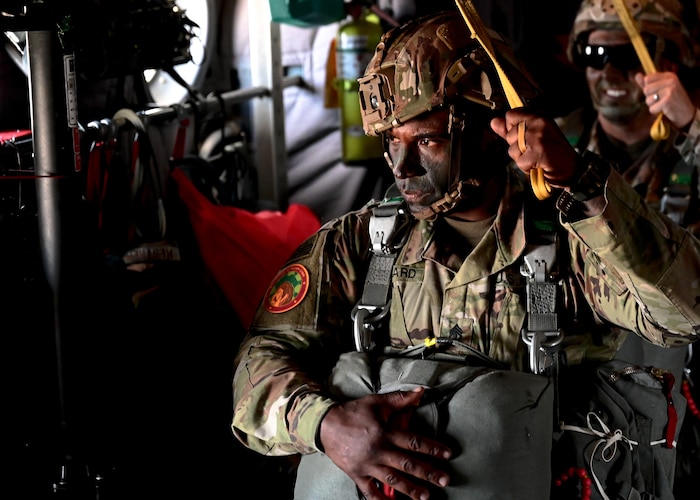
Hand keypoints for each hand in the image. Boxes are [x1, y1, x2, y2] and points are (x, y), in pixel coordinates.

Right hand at [319, 387, 451, 499]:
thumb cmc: (353, 412)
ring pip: (393, 480)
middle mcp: (379, 451)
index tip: (448, 454)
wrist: (325, 425)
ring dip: (411, 489)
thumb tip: (421, 392)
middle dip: (428, 473)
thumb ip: (400, 399)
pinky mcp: (357, 474)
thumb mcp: (377, 402)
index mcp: (385, 432)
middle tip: (445, 480)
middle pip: (408, 464)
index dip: (433, 448)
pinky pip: (370, 492)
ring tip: (426, 496)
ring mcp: (368, 465)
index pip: (414, 441)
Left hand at [490, 109, 578, 187]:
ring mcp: (538, 138)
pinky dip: (527, 168)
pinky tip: (538, 165)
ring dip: (522, 159)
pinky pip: (520, 162)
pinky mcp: (538, 152)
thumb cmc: (551, 154)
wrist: (571, 170)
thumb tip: (493, 121)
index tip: (524, 136)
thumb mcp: (532, 137)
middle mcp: (539, 124)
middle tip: (534, 150)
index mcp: (539, 117)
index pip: (511, 115)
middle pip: (509, 134)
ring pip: (512, 149)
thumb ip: (511, 129)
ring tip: (537, 158)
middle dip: (517, 147)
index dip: (512, 127)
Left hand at [635, 71, 695, 129]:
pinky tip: (664, 110)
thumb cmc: (671, 101)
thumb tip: (637, 75)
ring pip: (648, 99)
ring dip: (653, 105)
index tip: (658, 92)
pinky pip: (651, 108)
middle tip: (661, 100)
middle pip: (646, 89)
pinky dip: (656, 111)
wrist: (686, 114)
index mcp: (669, 76)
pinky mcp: (668, 101)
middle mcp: (670, 80)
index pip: (647, 79)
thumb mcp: (661, 89)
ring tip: (663, 105)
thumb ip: (649, 83)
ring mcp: (670, 90)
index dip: (649, 88)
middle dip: (650, 97)